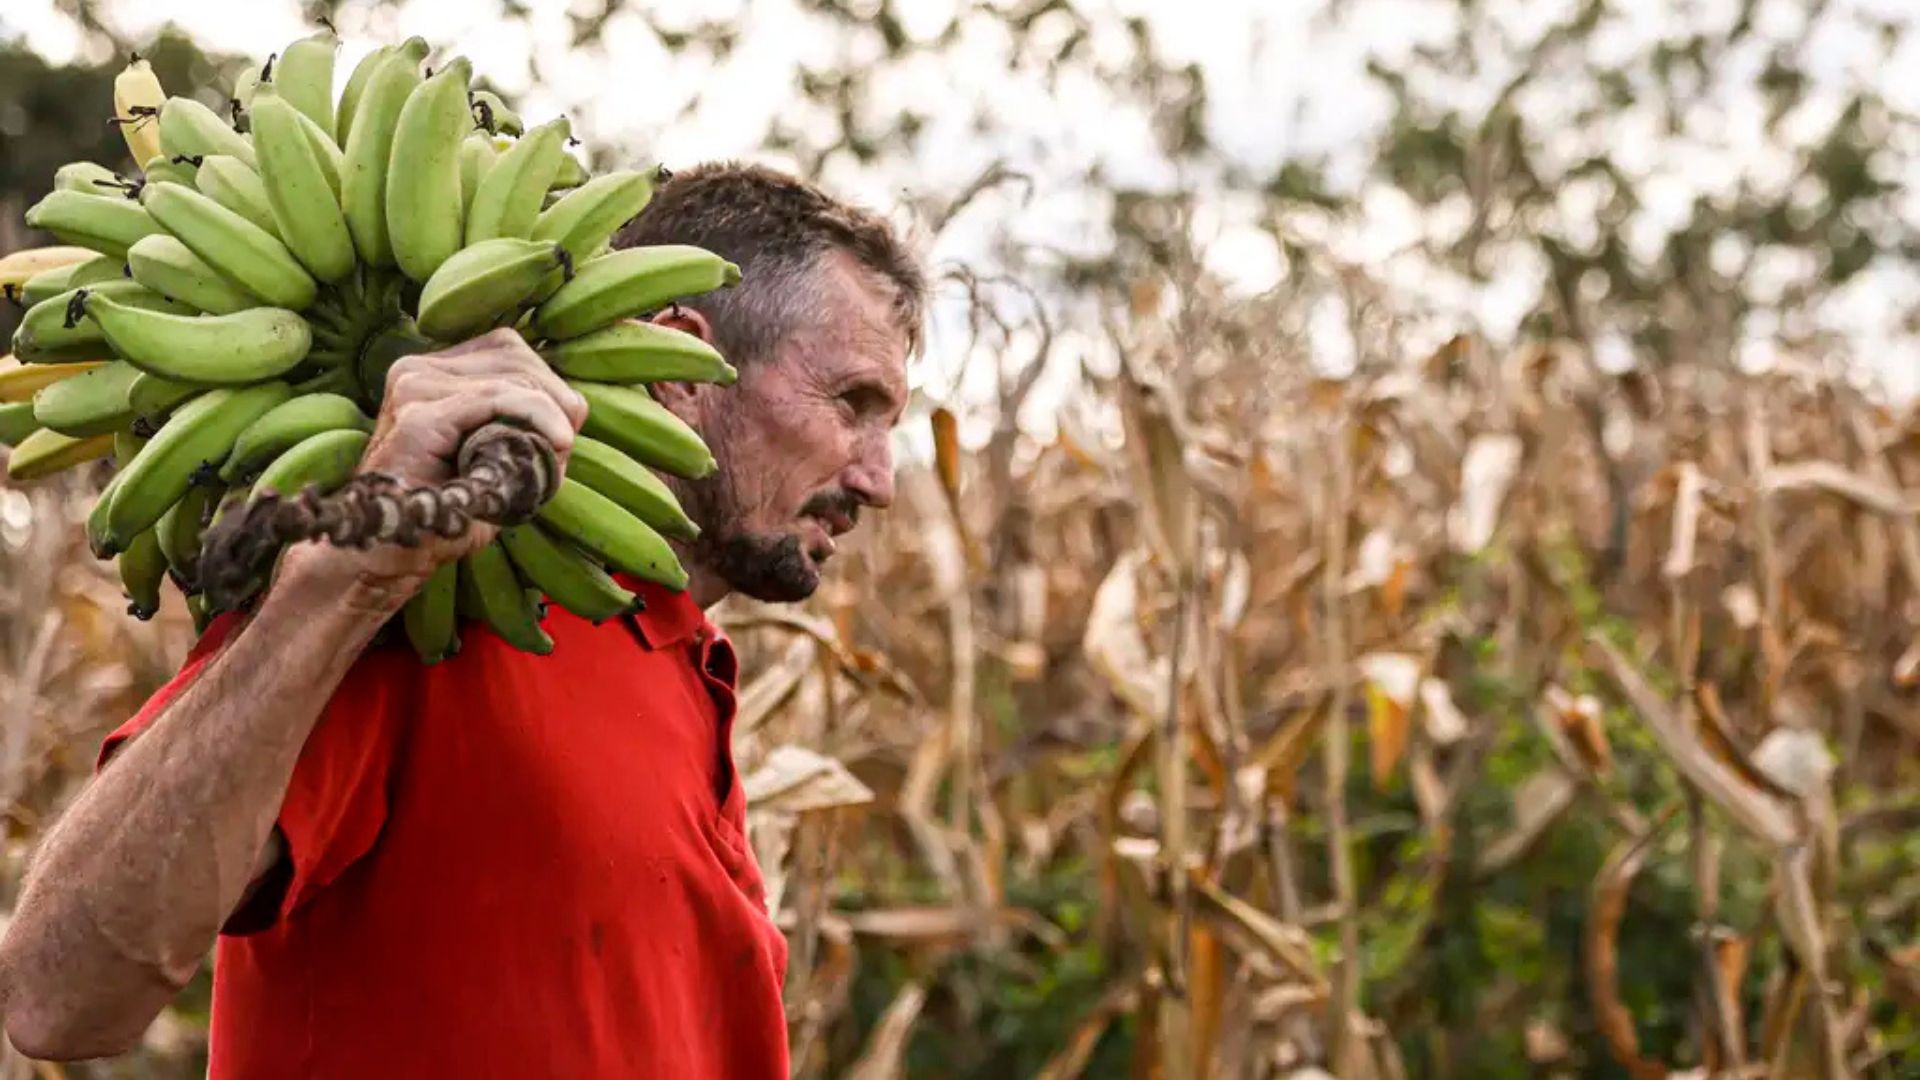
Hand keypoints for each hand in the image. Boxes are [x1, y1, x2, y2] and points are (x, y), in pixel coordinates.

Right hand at [274, 329, 587, 613]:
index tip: (564, 430)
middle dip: (555, 398)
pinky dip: (537, 416)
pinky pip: (498, 397)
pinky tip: (558, 443)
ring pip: (513, 373)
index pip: (507, 349)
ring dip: (550, 414)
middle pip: (515, 354)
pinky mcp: (419, 416)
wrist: (385, 555)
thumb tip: (574, 407)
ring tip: (551, 456)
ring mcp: (414, 388)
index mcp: (432, 372)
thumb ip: (526, 429)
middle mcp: (417, 369)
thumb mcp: (495, 462)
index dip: (547, 384)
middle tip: (562, 446)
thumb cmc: (443, 514)